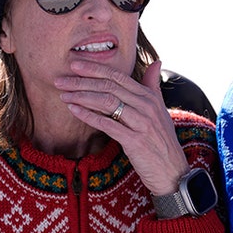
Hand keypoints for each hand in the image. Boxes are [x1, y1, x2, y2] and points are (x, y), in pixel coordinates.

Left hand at [56, 59, 189, 194]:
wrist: (171, 170)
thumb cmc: (161, 140)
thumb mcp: (160, 110)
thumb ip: (154, 86)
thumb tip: (156, 62)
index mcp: (150, 97)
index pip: (118, 76)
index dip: (95, 68)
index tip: (75, 64)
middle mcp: (147, 106)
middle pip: (109, 87)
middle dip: (82, 82)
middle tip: (60, 80)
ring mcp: (142, 123)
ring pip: (107, 102)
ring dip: (82, 97)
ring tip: (63, 95)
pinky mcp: (135, 140)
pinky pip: (107, 124)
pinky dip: (89, 116)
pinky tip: (74, 111)